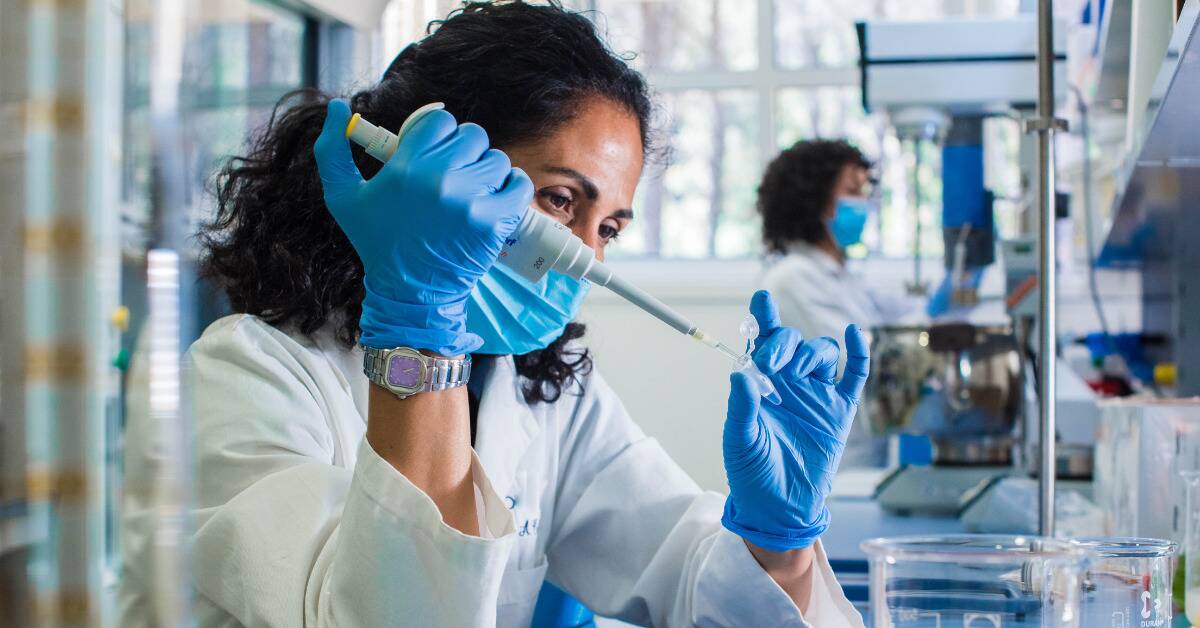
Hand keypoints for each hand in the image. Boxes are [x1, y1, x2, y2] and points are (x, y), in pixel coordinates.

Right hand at [313, 99, 532, 353]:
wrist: (410, 293)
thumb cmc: (377, 242)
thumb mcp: (342, 197)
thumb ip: (332, 150)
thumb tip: (339, 106)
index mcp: (405, 167)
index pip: (440, 120)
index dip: (439, 133)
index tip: (434, 152)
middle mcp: (439, 180)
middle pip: (473, 135)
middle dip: (463, 150)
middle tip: (453, 173)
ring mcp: (470, 201)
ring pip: (496, 159)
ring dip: (487, 170)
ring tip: (471, 191)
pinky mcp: (494, 222)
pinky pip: (519, 184)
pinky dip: (512, 187)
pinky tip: (496, 196)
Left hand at [721, 290, 868, 551]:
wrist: (780, 507)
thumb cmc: (752, 473)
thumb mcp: (740, 440)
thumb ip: (742, 407)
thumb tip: (741, 373)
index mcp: (762, 384)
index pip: (763, 343)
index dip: (764, 319)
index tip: (762, 300)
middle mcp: (789, 384)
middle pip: (794, 344)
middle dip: (785, 345)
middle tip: (773, 363)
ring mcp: (816, 396)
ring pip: (822, 354)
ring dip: (812, 353)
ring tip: (800, 369)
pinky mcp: (839, 412)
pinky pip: (854, 375)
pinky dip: (858, 352)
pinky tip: (854, 333)